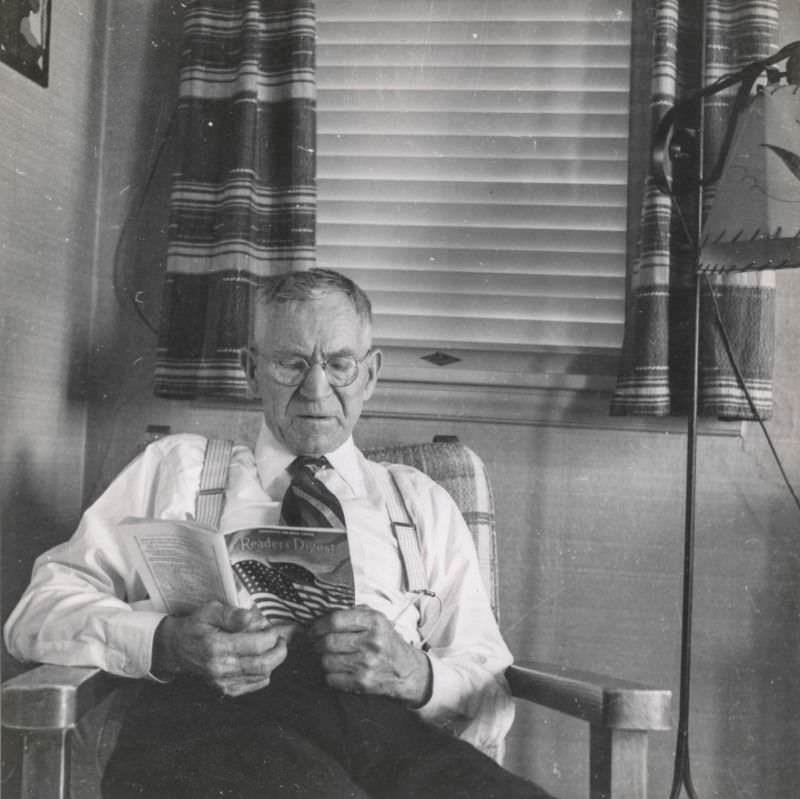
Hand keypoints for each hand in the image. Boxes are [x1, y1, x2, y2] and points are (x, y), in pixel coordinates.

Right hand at [152, 600, 294, 695]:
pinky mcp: (225, 689)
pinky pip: (254, 685)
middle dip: (279, 651)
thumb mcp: (209, 611)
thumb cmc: (195, 626)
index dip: (271, 636)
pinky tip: (262, 660)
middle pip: (263, 664)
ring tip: (273, 647)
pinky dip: (264, 673)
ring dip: (274, 661)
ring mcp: (222, 682)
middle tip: (281, 639)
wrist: (175, 648)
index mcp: (217, 647)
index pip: (256, 645)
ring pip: (261, 676)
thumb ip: (232, 614)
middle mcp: (220, 668)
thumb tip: (252, 617)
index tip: (273, 628)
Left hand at [309, 605, 431, 706]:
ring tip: (327, 657)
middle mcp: (372, 641)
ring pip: (327, 661)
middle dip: (317, 644)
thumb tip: (325, 614)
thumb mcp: (377, 619)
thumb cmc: (387, 641)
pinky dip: (329, 675)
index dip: (319, 626)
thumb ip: (354, 612)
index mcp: (374, 621)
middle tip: (316, 645)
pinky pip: (332, 679)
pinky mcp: (363, 682)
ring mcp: (368, 663)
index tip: (313, 630)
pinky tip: (337, 670)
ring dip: (322, 659)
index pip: (336, 620)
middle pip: (328, 642)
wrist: (407, 670)